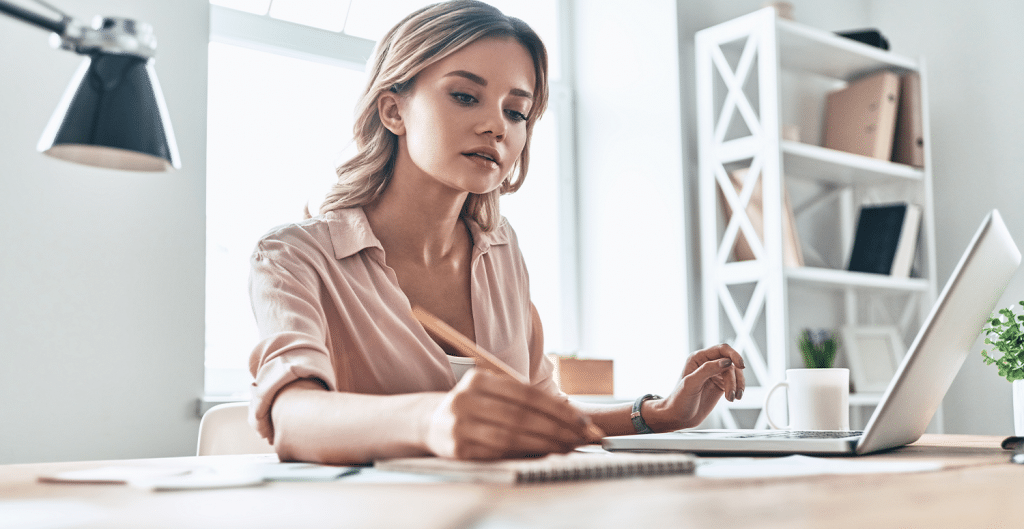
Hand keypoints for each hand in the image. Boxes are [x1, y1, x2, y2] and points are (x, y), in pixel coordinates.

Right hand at [424, 369, 603, 459]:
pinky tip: (542, 455)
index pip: (527, 394)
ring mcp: (460, 426)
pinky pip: (497, 453)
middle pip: (522, 416)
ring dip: (545, 444)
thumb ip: (522, 398)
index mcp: (479, 380)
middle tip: (581, 437)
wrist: (432, 422)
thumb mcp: (491, 391)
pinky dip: (523, 455)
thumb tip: (568, 416)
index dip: (558, 408)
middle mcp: (466, 400)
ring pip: (511, 437)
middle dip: (558, 428)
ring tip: (567, 448)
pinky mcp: (458, 449)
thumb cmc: (474, 406)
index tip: (582, 420)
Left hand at [646, 344, 745, 431]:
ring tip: (733, 398)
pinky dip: (738, 389)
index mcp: (698, 358)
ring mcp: (715, 374)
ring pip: (735, 373)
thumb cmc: (679, 400)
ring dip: (738, 385)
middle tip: (732, 393)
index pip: (721, 349)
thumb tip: (726, 362)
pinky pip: (735, 382)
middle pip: (731, 363)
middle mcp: (708, 363)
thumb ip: (707, 370)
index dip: (733, 355)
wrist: (679, 417)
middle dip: (734, 378)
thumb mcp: (691, 383)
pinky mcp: (721, 384)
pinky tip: (735, 398)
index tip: (741, 365)